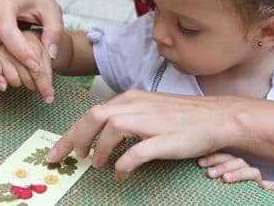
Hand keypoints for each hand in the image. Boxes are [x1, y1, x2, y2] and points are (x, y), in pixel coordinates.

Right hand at [0, 0, 63, 102]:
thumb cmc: (33, 2)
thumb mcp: (51, 9)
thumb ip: (54, 30)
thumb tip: (51, 55)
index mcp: (4, 7)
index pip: (6, 30)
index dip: (20, 50)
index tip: (35, 65)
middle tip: (4, 85)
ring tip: (3, 86)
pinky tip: (2, 80)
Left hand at [45, 90, 242, 179]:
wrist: (217, 117)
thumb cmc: (183, 117)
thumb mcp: (148, 110)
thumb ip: (126, 118)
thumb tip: (102, 135)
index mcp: (130, 99)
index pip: (91, 113)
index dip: (71, 133)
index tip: (56, 151)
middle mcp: (136, 105)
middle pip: (93, 117)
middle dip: (75, 139)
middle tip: (69, 158)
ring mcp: (150, 121)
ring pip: (110, 129)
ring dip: (99, 149)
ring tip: (97, 164)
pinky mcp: (164, 139)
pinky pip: (135, 153)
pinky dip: (122, 164)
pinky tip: (120, 173)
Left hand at [198, 153, 273, 190]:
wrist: (241, 201)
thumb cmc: (225, 194)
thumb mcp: (216, 184)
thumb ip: (212, 172)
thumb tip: (198, 162)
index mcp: (233, 167)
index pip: (225, 157)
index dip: (213, 158)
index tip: (200, 163)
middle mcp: (245, 171)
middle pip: (237, 162)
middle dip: (223, 166)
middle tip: (209, 174)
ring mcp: (256, 180)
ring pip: (252, 171)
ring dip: (238, 173)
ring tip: (225, 179)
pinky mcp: (265, 191)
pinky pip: (271, 186)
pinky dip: (269, 186)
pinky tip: (265, 187)